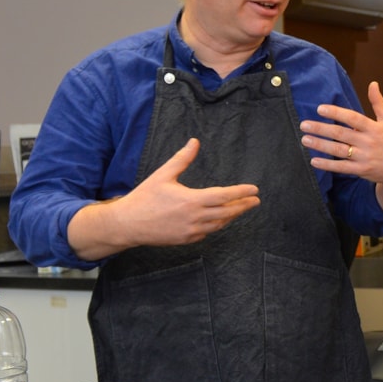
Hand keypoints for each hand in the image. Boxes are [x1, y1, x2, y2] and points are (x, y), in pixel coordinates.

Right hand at [68, 138, 259, 259]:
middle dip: (243, 206)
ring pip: (220, 224)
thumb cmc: (144, 197)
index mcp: (191, 200)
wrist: (127, 224)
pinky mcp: (187, 239)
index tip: (254, 189)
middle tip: (255, 200)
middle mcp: (195, 217)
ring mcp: (192, 231)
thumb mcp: (163, 175)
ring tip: (242, 208)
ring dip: (232, 216)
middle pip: (227, 212)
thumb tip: (194, 142)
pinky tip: (222, 219)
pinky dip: (218, 224)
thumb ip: (182, 158)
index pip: (225, 196)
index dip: (241, 193)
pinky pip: (208, 232)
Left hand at [300, 81, 382, 211]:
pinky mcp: (362, 171)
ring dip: (320, 145)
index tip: (320, 109)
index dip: (336, 113)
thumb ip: (378, 103)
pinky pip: (342, 168)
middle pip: (341, 134)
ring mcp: (365, 157)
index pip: (353, 118)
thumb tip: (373, 83)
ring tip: (305, 139)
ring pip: (339, 151)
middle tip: (304, 124)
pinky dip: (328, 165)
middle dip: (321, 129)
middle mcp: (369, 142)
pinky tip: (314, 160)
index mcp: (374, 128)